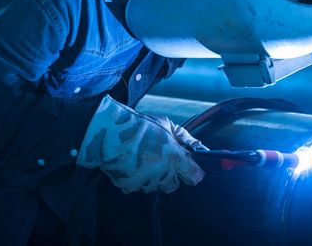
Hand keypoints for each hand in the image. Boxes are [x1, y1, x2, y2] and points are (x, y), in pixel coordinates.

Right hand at [77, 95, 204, 193]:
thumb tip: (202, 149)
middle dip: (172, 174)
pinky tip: (132, 164)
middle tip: (162, 158)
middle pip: (174, 184)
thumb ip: (187, 140)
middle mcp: (163, 175)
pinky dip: (137, 178)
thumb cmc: (140, 125)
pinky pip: (138, 187)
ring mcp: (145, 182)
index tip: (189, 165)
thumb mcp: (168, 125)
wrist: (109, 132)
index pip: (195, 177)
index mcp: (176, 160)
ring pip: (156, 186)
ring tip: (145, 158)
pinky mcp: (129, 186)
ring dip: (154, 176)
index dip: (193, 171)